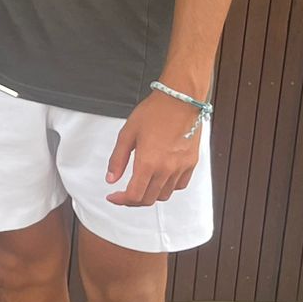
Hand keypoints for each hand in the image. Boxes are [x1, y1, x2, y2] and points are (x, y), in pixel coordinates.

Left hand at [105, 90, 206, 206]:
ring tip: (140, 185)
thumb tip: (111, 179)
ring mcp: (181, 168)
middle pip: (148, 199)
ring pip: (164, 195)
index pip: (134, 195)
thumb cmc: (154, 112)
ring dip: (150, 195)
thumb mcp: (127, 133)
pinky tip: (159, 179)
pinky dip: (167, 188)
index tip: (113, 196)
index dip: (120, 200)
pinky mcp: (191, 163)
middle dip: (132, 200)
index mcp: (148, 162)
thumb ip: (118, 159)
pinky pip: (179, 186)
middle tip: (123, 194)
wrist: (180, 100)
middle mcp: (166, 169)